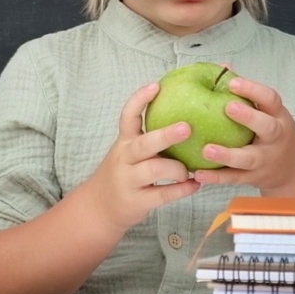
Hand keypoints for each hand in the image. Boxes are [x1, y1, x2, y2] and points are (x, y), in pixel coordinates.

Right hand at [79, 83, 200, 232]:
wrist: (98, 208)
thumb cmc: (124, 173)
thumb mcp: (128, 152)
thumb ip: (149, 137)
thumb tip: (186, 114)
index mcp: (124, 142)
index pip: (127, 116)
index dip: (140, 99)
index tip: (157, 86)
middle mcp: (125, 158)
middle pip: (144, 144)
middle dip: (166, 135)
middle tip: (186, 128)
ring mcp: (129, 180)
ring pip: (155, 170)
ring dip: (178, 169)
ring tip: (191, 171)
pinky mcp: (137, 201)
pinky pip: (163, 194)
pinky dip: (182, 190)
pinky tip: (195, 185)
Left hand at [191, 75, 294, 195]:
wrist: (292, 170)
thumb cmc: (272, 132)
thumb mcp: (268, 112)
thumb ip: (247, 93)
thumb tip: (222, 66)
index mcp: (278, 116)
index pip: (271, 99)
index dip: (253, 89)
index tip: (232, 82)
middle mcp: (275, 138)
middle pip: (267, 127)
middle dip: (249, 117)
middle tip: (227, 107)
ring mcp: (265, 160)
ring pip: (248, 158)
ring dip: (227, 155)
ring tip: (206, 150)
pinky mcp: (254, 178)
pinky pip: (234, 178)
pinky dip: (216, 178)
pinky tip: (198, 174)